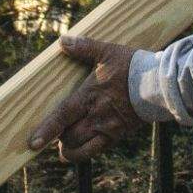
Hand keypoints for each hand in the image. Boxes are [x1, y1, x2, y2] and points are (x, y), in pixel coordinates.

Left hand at [28, 33, 148, 163]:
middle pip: (69, 136)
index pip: (62, 116)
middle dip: (59, 138)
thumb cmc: (133, 66)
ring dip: (70, 148)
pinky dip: (86, 151)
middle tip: (55, 134)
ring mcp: (108, 128)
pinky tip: (82, 147)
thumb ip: (84, 48)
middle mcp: (96, 116)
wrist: (160, 84)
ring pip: (82, 148)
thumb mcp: (108, 52)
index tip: (33, 143)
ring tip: (65, 144)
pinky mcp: (119, 135)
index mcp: (89, 96)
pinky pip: (98, 149)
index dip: (47, 130)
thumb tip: (63, 40)